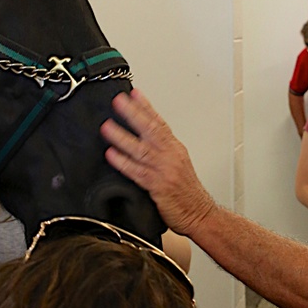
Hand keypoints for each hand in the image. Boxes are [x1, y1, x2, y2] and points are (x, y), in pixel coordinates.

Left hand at [101, 90, 215, 236]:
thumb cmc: (188, 193)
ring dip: (122, 136)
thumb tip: (142, 140)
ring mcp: (164, 170)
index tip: (134, 93)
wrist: (201, 214)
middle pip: (150, 129)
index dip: (146, 107)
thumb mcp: (178, 165)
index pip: (159, 122)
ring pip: (141, 149)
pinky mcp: (158, 187)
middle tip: (118, 101)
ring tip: (106, 126)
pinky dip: (123, 162)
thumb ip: (161, 152)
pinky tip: (111, 155)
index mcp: (175, 149)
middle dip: (133, 113)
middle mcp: (170, 156)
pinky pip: (137, 172)